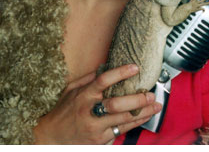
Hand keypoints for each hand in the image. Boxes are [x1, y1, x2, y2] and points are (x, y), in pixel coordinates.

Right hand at [33, 64, 161, 143]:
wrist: (52, 137)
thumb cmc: (63, 111)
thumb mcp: (71, 90)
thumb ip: (88, 79)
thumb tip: (105, 67)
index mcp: (83, 95)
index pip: (103, 81)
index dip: (120, 73)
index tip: (134, 67)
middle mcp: (89, 111)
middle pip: (117, 104)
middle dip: (136, 99)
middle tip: (150, 93)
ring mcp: (95, 128)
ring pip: (123, 120)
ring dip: (142, 113)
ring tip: (156, 105)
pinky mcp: (100, 141)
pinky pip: (121, 131)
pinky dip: (135, 123)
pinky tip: (145, 117)